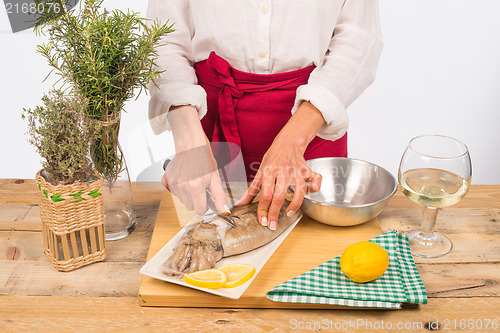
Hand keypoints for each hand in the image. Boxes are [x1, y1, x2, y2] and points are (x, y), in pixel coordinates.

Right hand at [162, 150, 227, 214]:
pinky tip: (184, 179)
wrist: (191, 145)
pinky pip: (174, 193)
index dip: (205, 204)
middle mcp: (182, 186)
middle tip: (200, 186)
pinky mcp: (166, 181)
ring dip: (188, 194)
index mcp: (195, 186)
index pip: (199, 210)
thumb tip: (224, 211)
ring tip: (192, 180)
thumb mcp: (215, 178)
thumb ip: (219, 196)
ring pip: (182, 200)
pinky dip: (179, 189)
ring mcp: (172, 184)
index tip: (206, 194)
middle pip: (190, 207)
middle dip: (196, 199)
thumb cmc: (204, 159)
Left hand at [235, 101, 324, 229]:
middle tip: (272, 224)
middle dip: (275, 213)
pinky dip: (315, 188)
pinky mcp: (308, 170)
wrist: (287, 142)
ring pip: (300, 190)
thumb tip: (240, 204)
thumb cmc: (272, 158)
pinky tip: (309, 193)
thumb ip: (251, 189)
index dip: (263, 209)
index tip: (262, 220)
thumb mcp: (260, 171)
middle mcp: (284, 171)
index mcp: (269, 171)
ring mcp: (297, 171)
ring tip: (288, 213)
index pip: (265, 194)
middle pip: (280, 196)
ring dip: (295, 205)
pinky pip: (315, 180)